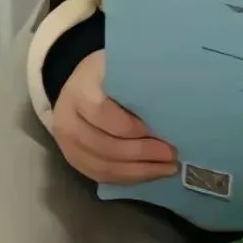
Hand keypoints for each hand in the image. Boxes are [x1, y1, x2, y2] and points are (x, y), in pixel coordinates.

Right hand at [52, 50, 176, 184]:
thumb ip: (139, 78)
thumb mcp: (122, 64)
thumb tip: (176, 95)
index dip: (130, 125)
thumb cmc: (112, 69)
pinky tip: (150, 173)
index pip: (102, 112)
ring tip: (167, 168)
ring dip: (138, 171)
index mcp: (81, 89)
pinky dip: (126, 178)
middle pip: (103, 145)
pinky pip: (98, 175)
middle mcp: (67, 118)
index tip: (160, 130)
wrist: (82, 81)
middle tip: (172, 154)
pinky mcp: (72, 159)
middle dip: (141, 153)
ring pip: (101, 166)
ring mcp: (65, 143)